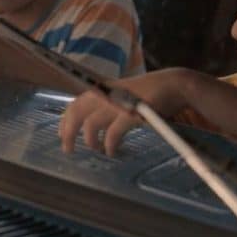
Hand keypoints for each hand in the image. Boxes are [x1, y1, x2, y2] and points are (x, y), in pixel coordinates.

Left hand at [58, 68, 190, 155]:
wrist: (174, 85)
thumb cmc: (151, 92)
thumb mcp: (125, 95)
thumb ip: (109, 104)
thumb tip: (93, 123)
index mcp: (104, 88)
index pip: (76, 103)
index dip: (66, 120)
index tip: (62, 135)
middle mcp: (107, 93)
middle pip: (76, 112)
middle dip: (69, 132)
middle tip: (68, 149)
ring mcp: (118, 102)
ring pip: (91, 125)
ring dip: (91, 142)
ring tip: (98, 151)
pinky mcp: (130, 113)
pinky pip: (112, 134)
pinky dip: (110, 145)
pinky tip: (113, 151)